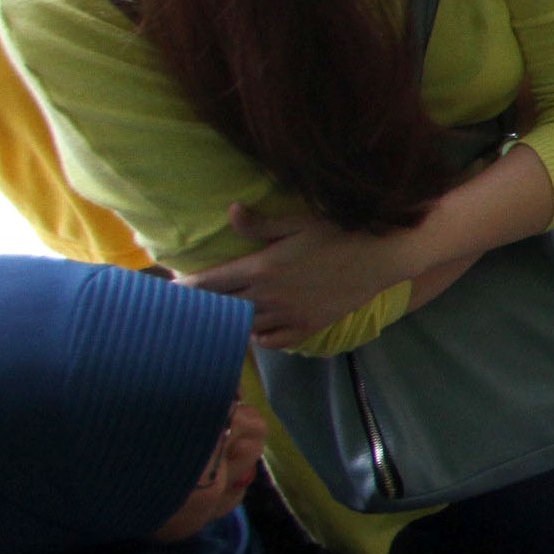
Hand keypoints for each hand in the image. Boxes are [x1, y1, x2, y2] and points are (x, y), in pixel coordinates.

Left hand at [185, 203, 417, 347]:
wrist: (383, 256)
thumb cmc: (341, 232)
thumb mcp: (298, 220)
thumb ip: (260, 224)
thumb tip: (230, 212)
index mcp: (261, 268)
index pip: (210, 283)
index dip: (185, 288)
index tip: (170, 291)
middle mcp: (270, 297)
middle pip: (222, 308)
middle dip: (203, 308)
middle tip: (188, 308)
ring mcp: (290, 316)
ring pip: (246, 328)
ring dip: (231, 322)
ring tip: (220, 319)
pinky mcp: (310, 326)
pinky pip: (275, 341)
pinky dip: (260, 337)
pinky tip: (257, 328)